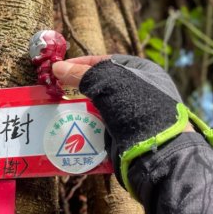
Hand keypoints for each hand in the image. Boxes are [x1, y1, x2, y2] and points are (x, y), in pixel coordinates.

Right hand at [52, 55, 192, 188]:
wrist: (156, 152)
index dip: (81, 64)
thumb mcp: (108, 82)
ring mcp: (133, 115)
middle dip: (77, 89)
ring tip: (58, 111)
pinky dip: (85, 128)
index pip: (106, 62)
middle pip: (101, 86)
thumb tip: (56, 67)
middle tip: (56, 91)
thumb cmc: (137, 108)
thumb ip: (81, 74)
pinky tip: (69, 129)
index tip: (59, 70)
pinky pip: (100, 129)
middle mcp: (140, 91)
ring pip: (98, 109)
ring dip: (79, 110)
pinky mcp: (126, 136)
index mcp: (143, 71)